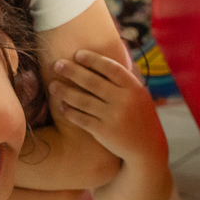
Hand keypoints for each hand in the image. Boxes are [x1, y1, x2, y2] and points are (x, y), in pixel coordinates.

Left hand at [50, 50, 167, 165]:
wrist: (147, 147)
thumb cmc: (141, 116)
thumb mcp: (140, 95)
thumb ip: (127, 78)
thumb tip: (115, 51)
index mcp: (134, 88)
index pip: (111, 68)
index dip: (93, 60)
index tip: (78, 54)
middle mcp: (124, 100)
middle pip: (93, 82)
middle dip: (72, 72)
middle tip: (57, 64)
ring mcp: (113, 116)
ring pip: (83, 101)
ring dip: (65, 92)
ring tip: (52, 86)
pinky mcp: (104, 132)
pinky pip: (82, 119)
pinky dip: (70, 112)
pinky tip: (61, 107)